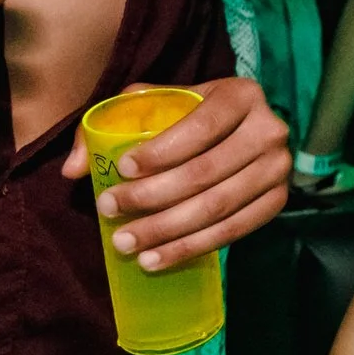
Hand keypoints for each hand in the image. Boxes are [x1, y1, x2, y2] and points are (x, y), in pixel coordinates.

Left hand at [62, 76, 288, 269]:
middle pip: (206, 172)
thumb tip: (74, 169)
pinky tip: (157, 259)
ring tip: (125, 243)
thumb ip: (112, 122)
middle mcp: (269, 129)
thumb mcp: (157, 103)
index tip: (122, 170)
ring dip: (167, 230)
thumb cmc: (190, 116)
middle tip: (110, 210)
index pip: (201, 126)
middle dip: (152, 196)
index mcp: (241, 95)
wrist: (241, 133)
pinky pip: (235, 231)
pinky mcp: (279, 200)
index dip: (161, 152)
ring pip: (218, 207)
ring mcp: (279, 168)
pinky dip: (192, 248)